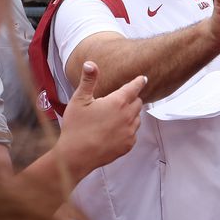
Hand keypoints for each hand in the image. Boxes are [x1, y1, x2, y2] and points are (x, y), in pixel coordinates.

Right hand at [57, 61, 145, 176]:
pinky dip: (127, 129)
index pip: (134, 87)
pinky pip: (133, 133)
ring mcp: (130, 132)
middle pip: (138, 102)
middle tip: (119, 101)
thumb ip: (88, 80)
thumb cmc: (76, 127)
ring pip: (137, 118)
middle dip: (131, 99)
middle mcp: (128, 116)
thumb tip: (91, 63)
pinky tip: (113, 131)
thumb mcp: (79, 100)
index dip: (139, 81)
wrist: (76, 156)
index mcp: (117, 102)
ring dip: (130, 114)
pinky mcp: (128, 145)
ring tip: (114, 117)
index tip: (143, 78)